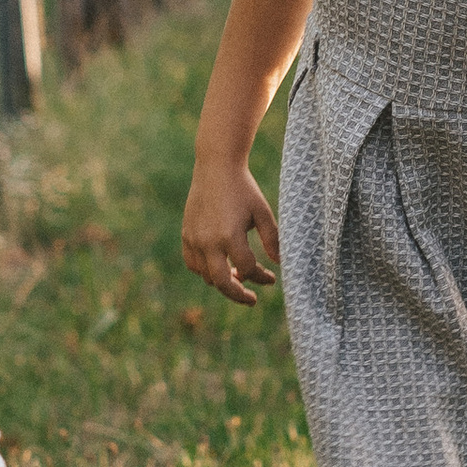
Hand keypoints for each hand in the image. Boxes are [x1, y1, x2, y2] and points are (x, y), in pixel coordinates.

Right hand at [181, 161, 280, 306]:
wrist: (216, 167)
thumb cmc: (244, 189)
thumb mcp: (263, 213)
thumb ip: (272, 240)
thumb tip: (280, 264)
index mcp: (230, 235)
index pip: (246, 269)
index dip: (261, 277)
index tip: (271, 278)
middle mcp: (209, 241)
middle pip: (222, 283)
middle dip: (239, 295)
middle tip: (252, 299)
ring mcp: (194, 239)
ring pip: (206, 276)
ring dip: (223, 281)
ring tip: (237, 277)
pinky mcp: (186, 234)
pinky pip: (193, 263)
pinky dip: (205, 270)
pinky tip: (219, 266)